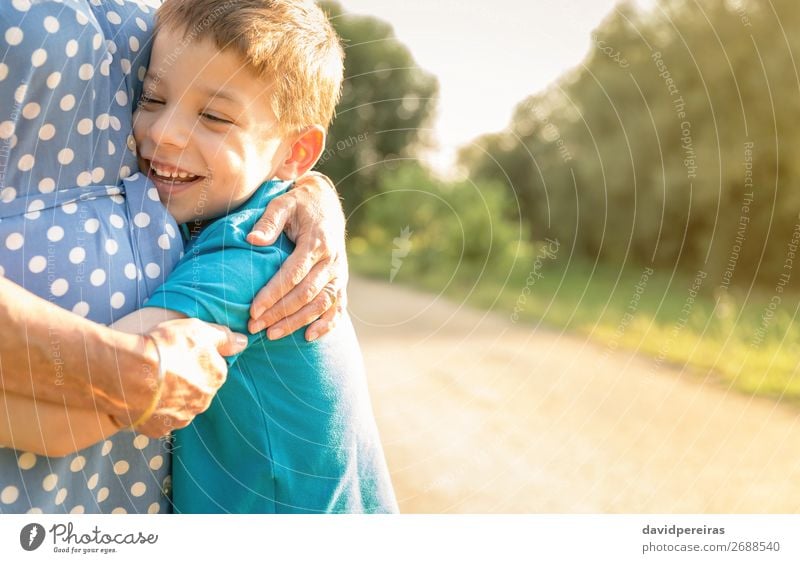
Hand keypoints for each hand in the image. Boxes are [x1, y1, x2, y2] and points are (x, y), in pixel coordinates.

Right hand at [131, 319, 246, 437]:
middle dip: (184, 380)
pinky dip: (153, 411)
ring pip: (180, 406)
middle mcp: (204, 400)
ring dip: (170, 397)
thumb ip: (223, 337)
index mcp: (217, 377)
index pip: (213, 367)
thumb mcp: (198, 330)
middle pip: (197, 388)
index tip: (180, 353)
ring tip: (150, 382)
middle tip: (164, 366)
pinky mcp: (160, 429)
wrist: (130, 374)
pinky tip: (142, 398)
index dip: (195, 358)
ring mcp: (182, 417)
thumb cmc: (166, 347)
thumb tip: (243, 342)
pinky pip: (160, 420)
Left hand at [246, 172, 347, 340]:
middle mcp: (332, 260)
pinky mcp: (341, 281)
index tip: (253, 310)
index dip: (273, 294)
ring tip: (273, 335)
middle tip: (255, 327)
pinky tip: (309, 337)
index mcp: (316, 242)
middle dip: (280, 313)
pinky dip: (327, 324)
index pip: (293, 274)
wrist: (326, 204)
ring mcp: (339, 273)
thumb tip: (252, 240)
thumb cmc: (299, 204)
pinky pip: (338, 307)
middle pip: (305, 294)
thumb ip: (269, 221)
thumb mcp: (283, 203)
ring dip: (298, 322)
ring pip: (321, 304)